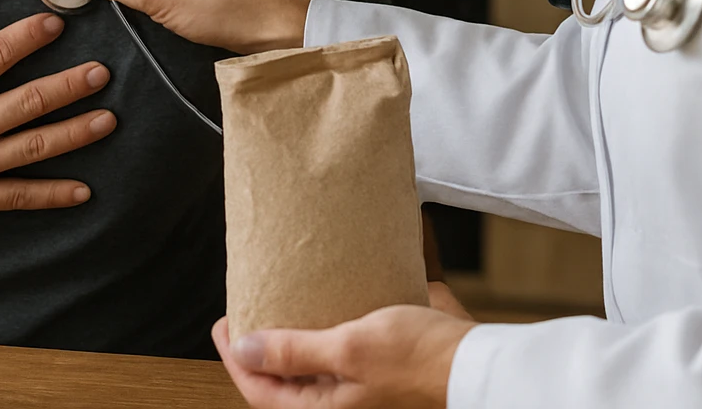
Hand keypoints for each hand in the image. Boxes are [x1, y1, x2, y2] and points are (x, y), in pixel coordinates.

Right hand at [0, 0, 116, 245]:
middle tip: (103, 73)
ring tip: (109, 120)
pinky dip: (52, 195)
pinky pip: (19, 195)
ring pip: (35, 147)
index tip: (56, 23)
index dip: (29, 37)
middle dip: (71, 85)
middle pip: (30, 101)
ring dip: (75, 133)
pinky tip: (83, 191)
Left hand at [214, 283, 477, 408]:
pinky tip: (323, 302)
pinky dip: (324, 329)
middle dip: (259, 350)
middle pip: (283, 382)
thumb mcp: (348, 349)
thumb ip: (295, 351)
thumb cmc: (420, 360)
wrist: (477, 361)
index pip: (260, 391)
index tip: (223, 323)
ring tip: (277, 303)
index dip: (235, 358)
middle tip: (245, 310)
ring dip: (291, 339)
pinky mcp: (378, 368)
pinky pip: (338, 353)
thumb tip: (243, 350)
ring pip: (309, 368)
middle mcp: (340, 403)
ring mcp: (359, 387)